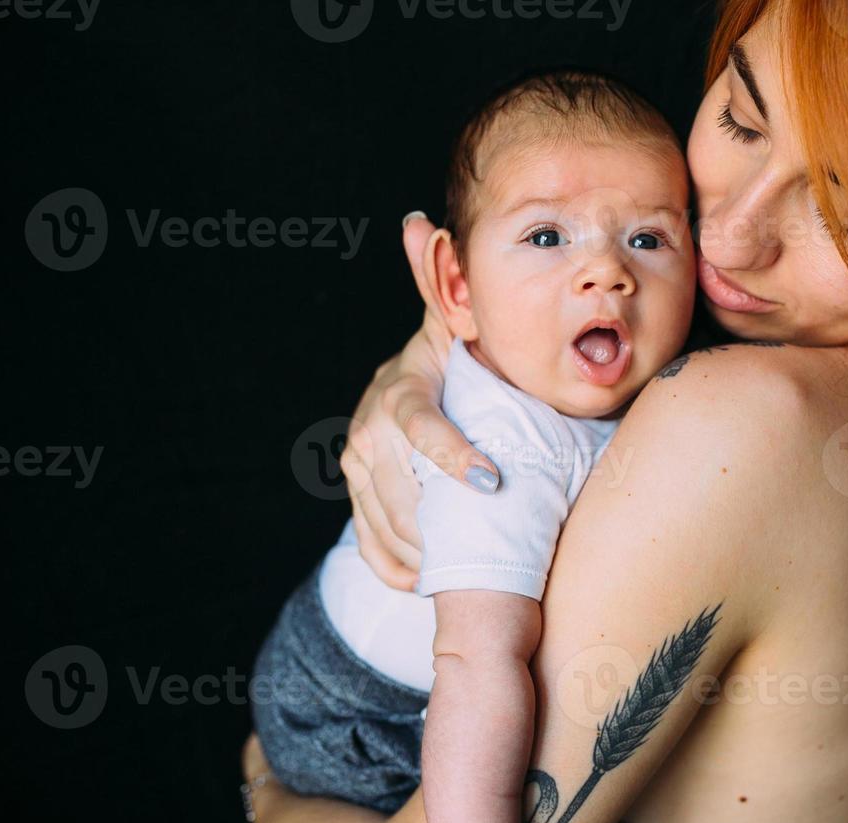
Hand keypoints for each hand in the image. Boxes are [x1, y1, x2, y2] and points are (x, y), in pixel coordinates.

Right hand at [340, 212, 499, 590]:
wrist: (414, 392)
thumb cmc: (453, 359)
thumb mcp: (451, 324)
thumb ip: (442, 283)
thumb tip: (421, 219)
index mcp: (398, 392)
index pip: (418, 426)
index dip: (452, 455)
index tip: (492, 482)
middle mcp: (366, 431)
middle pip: (402, 490)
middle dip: (443, 525)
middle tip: (488, 551)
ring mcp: (356, 469)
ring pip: (387, 526)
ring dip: (428, 555)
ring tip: (468, 573)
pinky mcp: (355, 499)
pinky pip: (372, 548)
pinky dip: (400, 570)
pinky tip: (430, 578)